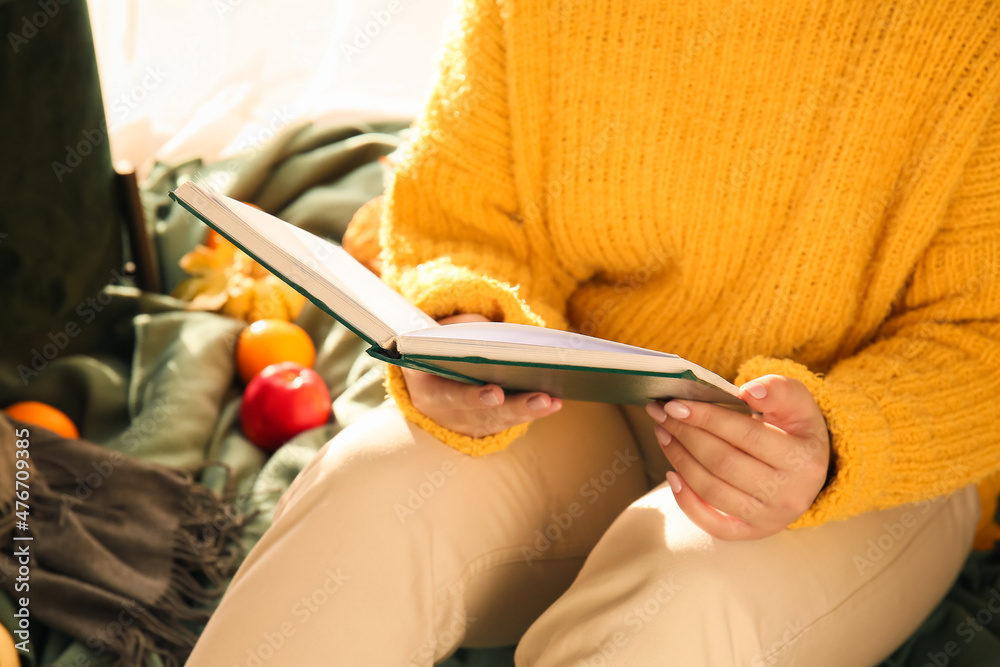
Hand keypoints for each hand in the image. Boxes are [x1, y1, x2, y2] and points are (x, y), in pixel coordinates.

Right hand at [401, 314, 562, 437]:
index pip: (447, 394)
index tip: (497, 393)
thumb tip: (504, 339)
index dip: (472, 396)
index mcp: (424, 384)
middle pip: (480, 414)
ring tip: (553, 400)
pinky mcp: (477, 425)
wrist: (423, 368)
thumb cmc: (437, 344)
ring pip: (496, 421)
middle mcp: (441, 410)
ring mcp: (460, 422)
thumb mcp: (442, 332)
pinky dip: (529, 413)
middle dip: (513, 406)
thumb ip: (465, 333)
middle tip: (540, 398)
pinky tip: (553, 402)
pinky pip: (505, 422)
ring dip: (527, 411)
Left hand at [645, 374, 830, 539]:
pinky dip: (687, 503)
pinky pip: (713, 525)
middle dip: (685, 435)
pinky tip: (672, 475)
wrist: (808, 468)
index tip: (675, 404)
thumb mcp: (798, 402)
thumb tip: (748, 392)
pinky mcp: (753, 532)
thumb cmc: (796, 428)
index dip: (707, 418)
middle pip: (723, 462)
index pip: (745, 435)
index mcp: (803, 459)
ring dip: (680, 459)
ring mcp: (770, 518)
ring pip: (712, 490)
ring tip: (663, 433)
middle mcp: (790, 495)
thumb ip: (778, 390)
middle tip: (660, 414)